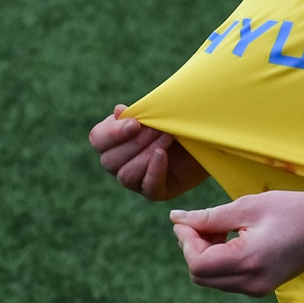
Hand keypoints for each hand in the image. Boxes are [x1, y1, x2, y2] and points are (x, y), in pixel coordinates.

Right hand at [88, 104, 208, 200]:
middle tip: (158, 128)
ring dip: (147, 153)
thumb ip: (139, 112)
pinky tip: (164, 154)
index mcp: (114, 139)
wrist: (206, 134)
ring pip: (126, 175)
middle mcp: (120, 163)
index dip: (112, 133)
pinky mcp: (156, 191)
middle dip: (136, 142)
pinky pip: (148, 187)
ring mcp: (136, 180)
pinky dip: (155, 170)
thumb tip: (118, 111)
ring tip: (168, 136)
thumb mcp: (159, 111)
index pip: (97, 139)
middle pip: (110, 160)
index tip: (135, 123)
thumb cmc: (178, 119)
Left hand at [170, 191, 303, 296]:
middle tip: (200, 222)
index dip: (186, 241)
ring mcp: (256, 288)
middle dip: (193, 248)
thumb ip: (210, 216)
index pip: (198, 264)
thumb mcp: (248, 206)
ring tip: (217, 228)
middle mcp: (250, 282)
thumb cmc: (291, 210)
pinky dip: (219, 260)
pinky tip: (229, 239)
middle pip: (200, 275)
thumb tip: (177, 219)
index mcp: (248, 261)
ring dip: (205, 254)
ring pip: (211, 279)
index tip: (186, 220)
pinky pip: (227, 279)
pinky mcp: (260, 287)